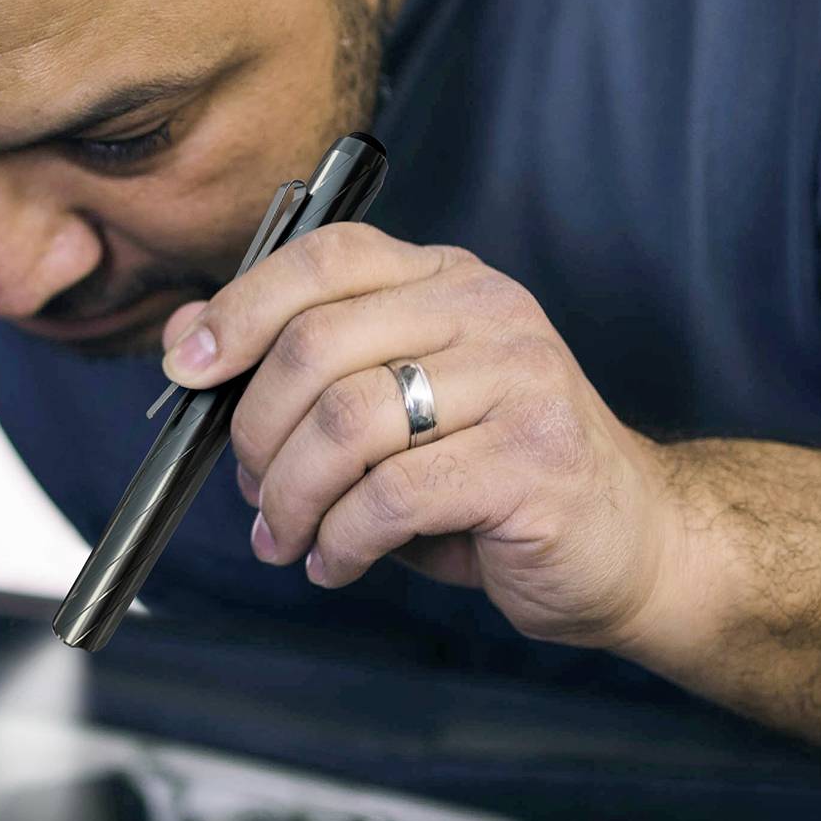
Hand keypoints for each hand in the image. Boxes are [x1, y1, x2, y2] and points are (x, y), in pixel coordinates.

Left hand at [160, 226, 689, 651]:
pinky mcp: (532, 460)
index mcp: (447, 279)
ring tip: (286, 538)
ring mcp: (521, 379)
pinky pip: (390, 497)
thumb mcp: (393, 406)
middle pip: (317, 345)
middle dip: (256, 431)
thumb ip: (303, 368)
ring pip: (345, 426)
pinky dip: (340, 541)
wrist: (634, 543)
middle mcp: (487, 311)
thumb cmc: (494, 477)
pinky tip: (337, 563)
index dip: (239, 309)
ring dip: (291, 498)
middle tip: (252, 491)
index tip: (186, 369)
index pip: (325, 256)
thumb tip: (189, 343)